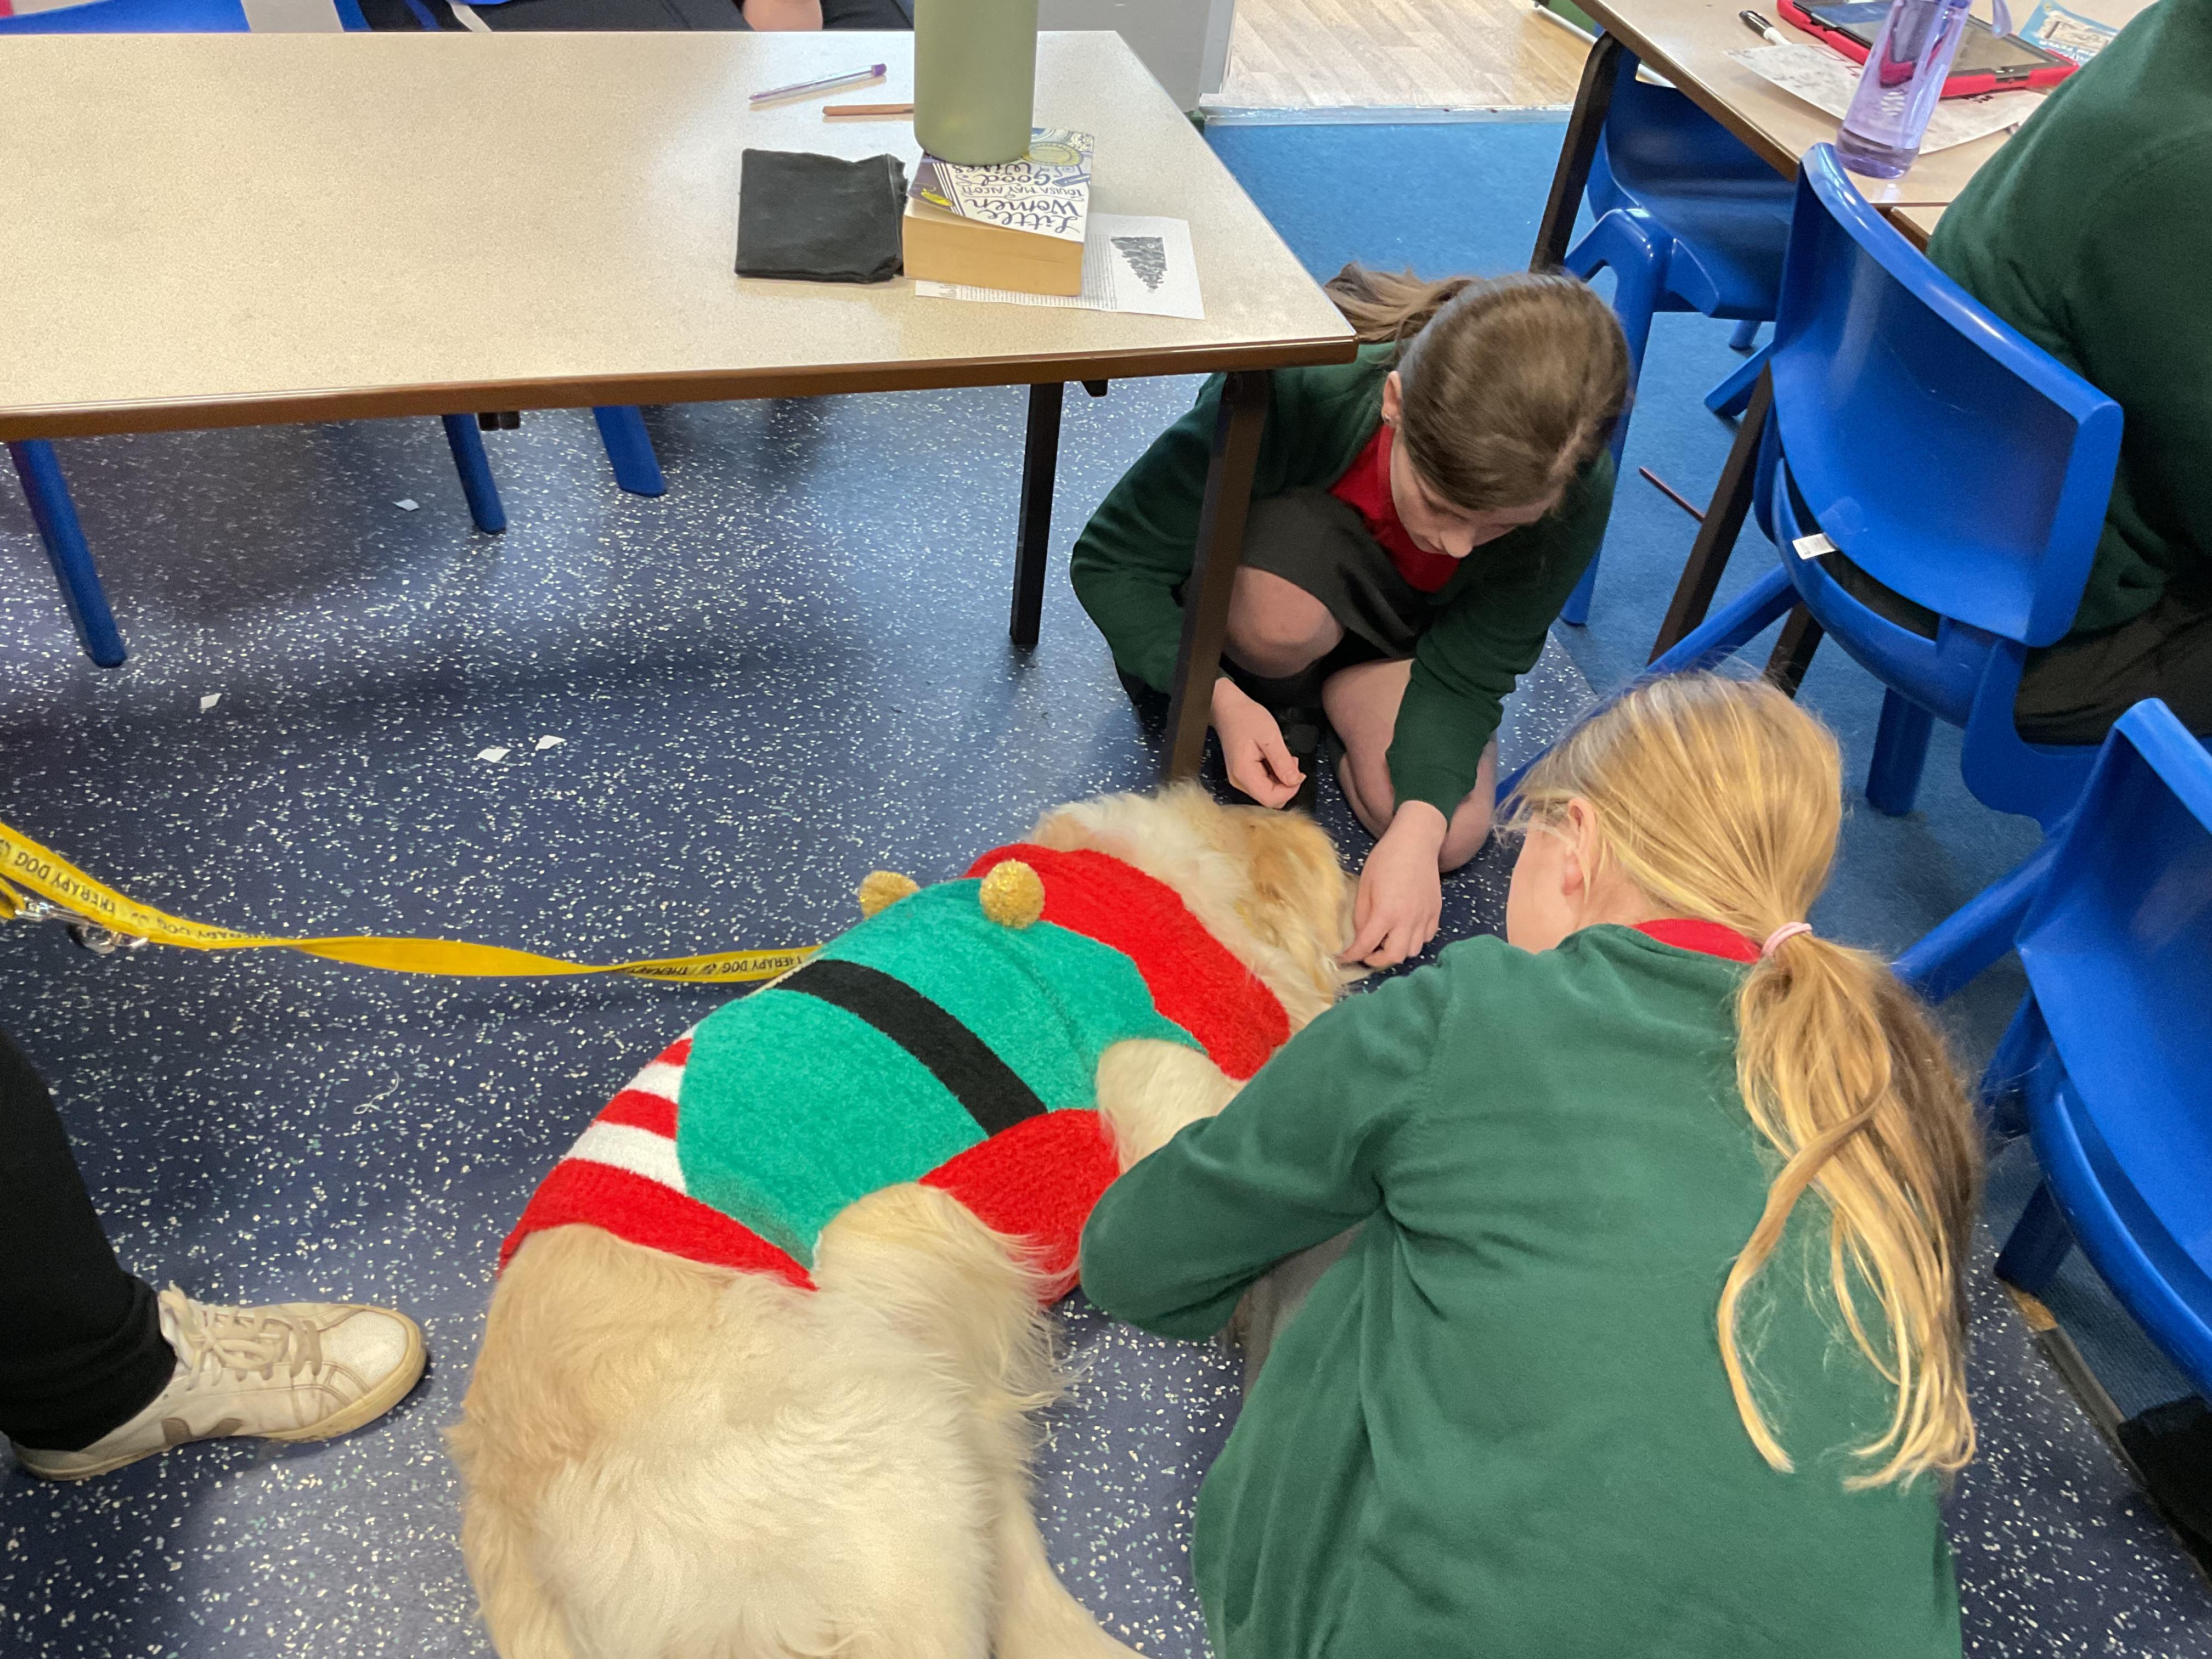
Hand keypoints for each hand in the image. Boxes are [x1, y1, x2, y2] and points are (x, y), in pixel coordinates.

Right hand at [1211, 678, 1302, 808]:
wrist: (1229, 709)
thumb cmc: (1246, 718)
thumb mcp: (1270, 737)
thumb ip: (1283, 762)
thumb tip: (1294, 781)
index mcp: (1244, 773)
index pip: (1271, 799)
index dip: (1290, 791)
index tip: (1299, 774)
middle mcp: (1239, 781)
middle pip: (1270, 799)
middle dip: (1286, 785)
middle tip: (1291, 762)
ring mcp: (1240, 779)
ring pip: (1268, 793)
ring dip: (1281, 779)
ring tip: (1283, 757)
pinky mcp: (1243, 774)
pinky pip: (1263, 784)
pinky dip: (1274, 775)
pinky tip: (1275, 760)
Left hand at [1341, 804, 1446, 968]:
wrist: (1415, 842)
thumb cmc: (1385, 859)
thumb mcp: (1364, 885)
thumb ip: (1361, 915)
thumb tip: (1360, 935)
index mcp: (1387, 913)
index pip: (1366, 945)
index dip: (1352, 955)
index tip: (1343, 957)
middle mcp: (1408, 920)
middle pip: (1394, 956)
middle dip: (1377, 960)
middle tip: (1366, 953)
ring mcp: (1425, 917)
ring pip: (1413, 950)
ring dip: (1397, 951)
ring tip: (1385, 941)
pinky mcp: (1435, 912)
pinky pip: (1427, 937)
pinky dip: (1414, 940)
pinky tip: (1404, 930)